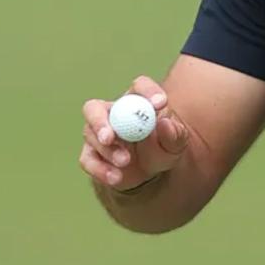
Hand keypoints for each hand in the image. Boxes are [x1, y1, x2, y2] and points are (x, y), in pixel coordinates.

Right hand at [79, 75, 189, 190]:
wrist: (152, 174)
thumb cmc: (163, 148)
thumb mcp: (176, 143)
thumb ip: (174, 133)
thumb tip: (165, 122)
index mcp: (137, 100)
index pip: (140, 86)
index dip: (148, 92)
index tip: (160, 104)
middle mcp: (113, 112)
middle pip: (95, 108)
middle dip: (99, 121)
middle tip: (110, 137)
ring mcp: (98, 133)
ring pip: (91, 136)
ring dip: (108, 150)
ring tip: (125, 162)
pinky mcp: (91, 155)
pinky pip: (88, 160)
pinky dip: (101, 170)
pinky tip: (116, 177)